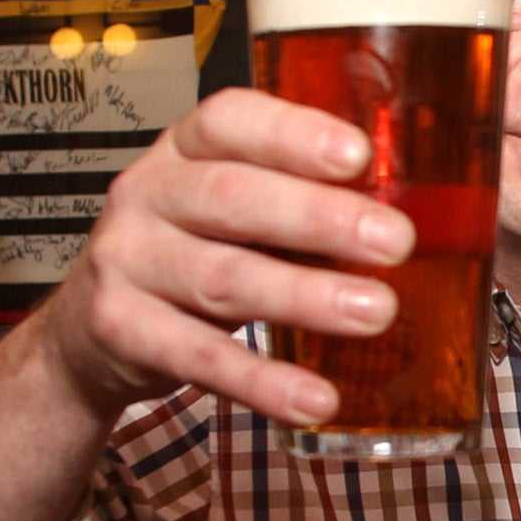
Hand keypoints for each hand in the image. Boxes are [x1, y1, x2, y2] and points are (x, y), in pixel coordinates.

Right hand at [32, 87, 414, 430]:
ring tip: (376, 313)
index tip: (359, 155)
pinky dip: (262, 382)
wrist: (92, 324)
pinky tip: (315, 399)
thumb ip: (307, 207)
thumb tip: (428, 224)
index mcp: (186, 149)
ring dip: (305, 296)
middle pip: (234, 198)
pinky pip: (200, 358)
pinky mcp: (121, 330)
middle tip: (395, 241)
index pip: (231, 121)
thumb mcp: (239, 212)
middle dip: (319, 219)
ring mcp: (129, 261)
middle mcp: (149, 193)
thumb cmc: (196, 251)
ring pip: (223, 277)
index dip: (293, 134)